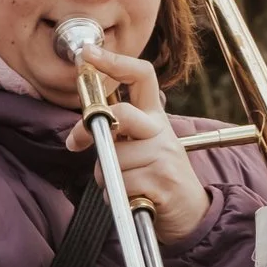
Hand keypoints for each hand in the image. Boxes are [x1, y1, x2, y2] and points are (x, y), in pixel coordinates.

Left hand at [63, 44, 208, 244]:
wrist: (190, 213)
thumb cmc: (157, 179)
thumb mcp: (144, 147)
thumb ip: (118, 134)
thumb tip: (83, 131)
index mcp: (155, 118)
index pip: (142, 76)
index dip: (115, 62)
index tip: (90, 53)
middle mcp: (162, 131)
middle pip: (122, 114)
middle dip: (94, 127)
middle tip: (76, 140)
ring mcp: (164, 155)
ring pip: (113, 159)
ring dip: (107, 177)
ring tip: (125, 185)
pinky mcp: (161, 181)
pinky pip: (119, 184)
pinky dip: (115, 196)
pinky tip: (132, 197)